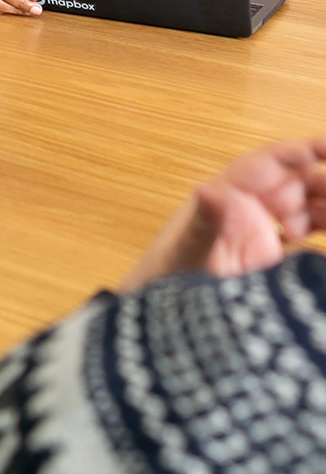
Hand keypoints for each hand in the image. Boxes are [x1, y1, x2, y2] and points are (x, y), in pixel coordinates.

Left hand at [119, 136, 325, 291]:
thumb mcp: (189, 250)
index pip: (269, 163)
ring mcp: (259, 236)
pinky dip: (322, 239)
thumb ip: (204, 222)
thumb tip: (207, 189)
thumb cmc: (168, 278)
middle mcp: (245, 211)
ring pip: (306, 211)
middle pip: (296, 184)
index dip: (301, 150)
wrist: (163, 323)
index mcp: (227, 197)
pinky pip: (305, 243)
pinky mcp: (268, 263)